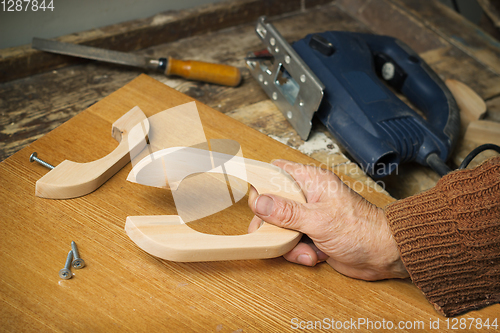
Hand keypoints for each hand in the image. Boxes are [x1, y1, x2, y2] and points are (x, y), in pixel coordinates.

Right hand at [248, 159, 408, 280]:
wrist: (384, 255)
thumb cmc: (362, 229)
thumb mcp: (319, 220)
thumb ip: (287, 212)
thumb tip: (260, 202)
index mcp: (311, 181)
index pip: (277, 171)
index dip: (261, 183)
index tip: (255, 201)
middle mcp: (308, 196)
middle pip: (272, 204)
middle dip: (272, 224)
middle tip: (277, 234)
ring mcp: (309, 216)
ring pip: (280, 227)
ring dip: (288, 243)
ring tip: (306, 248)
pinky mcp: (312, 234)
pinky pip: (292, 242)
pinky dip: (300, 252)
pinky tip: (315, 254)